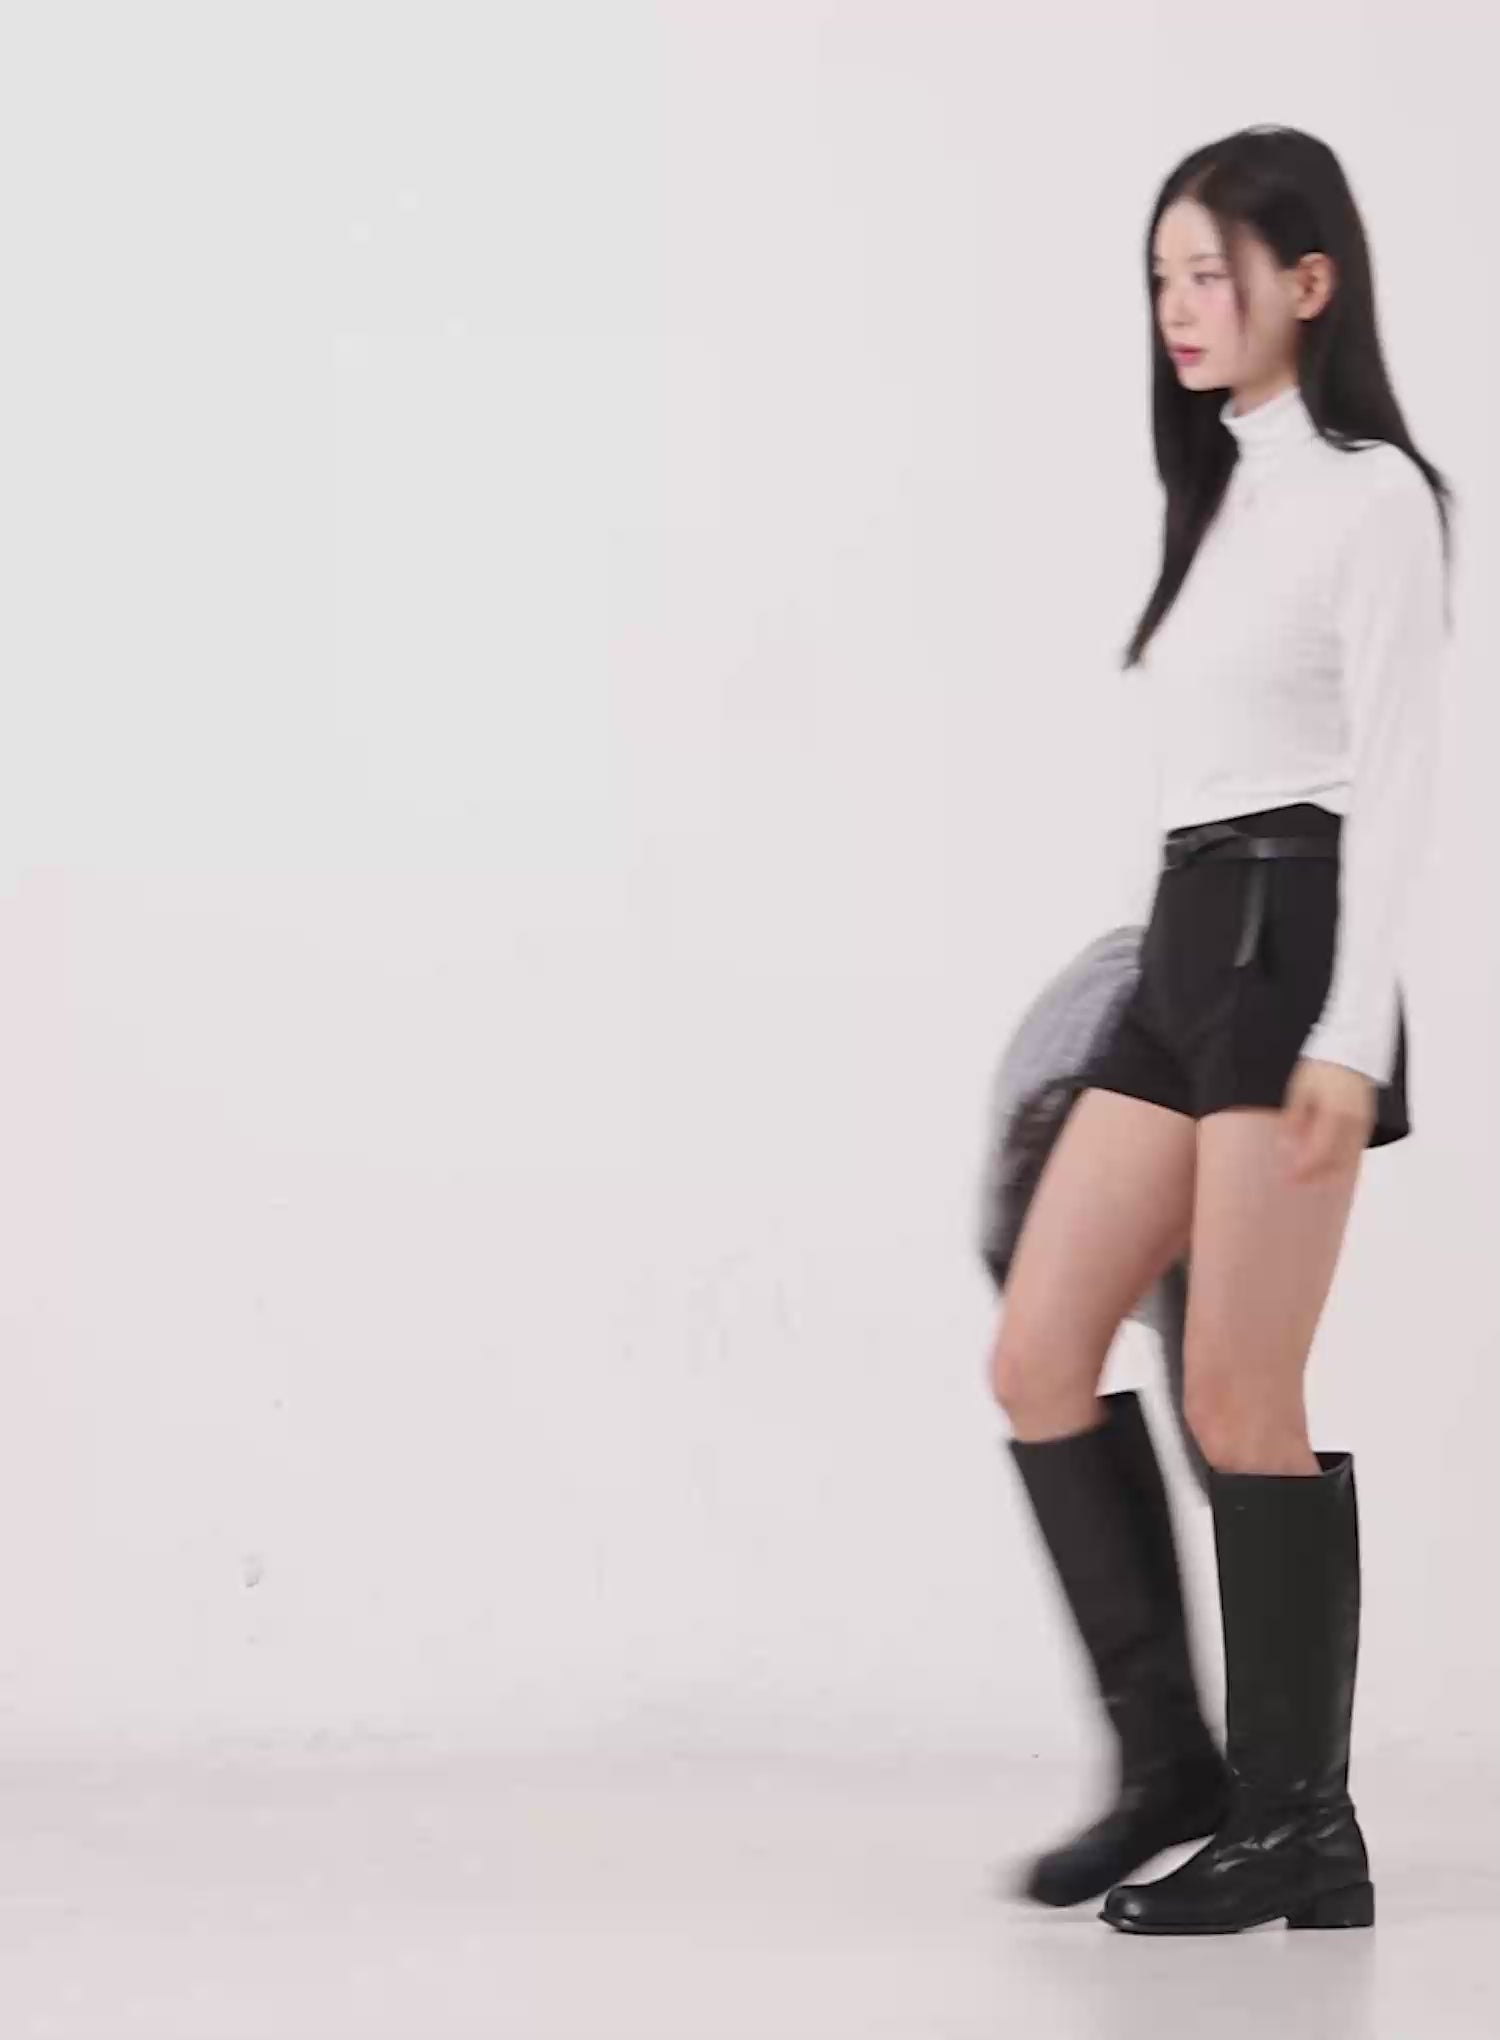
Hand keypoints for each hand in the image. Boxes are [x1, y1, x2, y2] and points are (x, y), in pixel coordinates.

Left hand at [1279, 1057, 1375, 1181]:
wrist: (1351, 1051)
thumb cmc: (1321, 1069)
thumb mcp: (1300, 1091)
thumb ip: (1293, 1121)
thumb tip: (1284, 1147)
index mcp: (1335, 1113)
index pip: (1319, 1152)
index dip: (1303, 1169)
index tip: (1286, 1178)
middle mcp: (1353, 1122)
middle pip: (1335, 1161)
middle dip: (1314, 1176)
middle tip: (1293, 1182)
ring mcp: (1363, 1124)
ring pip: (1348, 1160)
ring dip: (1327, 1173)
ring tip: (1307, 1178)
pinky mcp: (1367, 1124)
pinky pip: (1355, 1151)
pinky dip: (1340, 1163)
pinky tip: (1325, 1167)